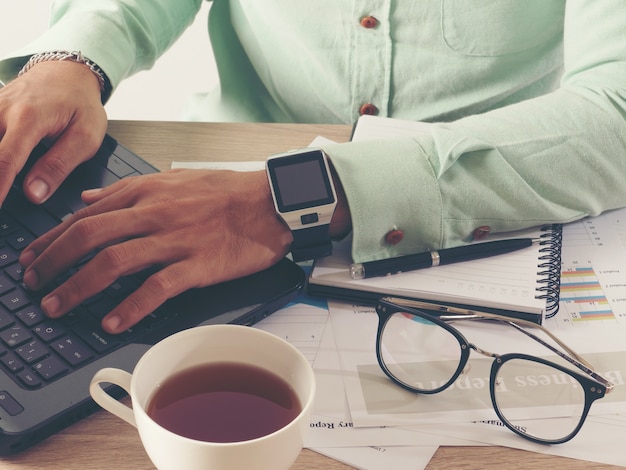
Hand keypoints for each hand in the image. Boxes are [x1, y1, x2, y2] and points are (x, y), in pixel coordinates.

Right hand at [0, 60, 106, 203]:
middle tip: (0, 203)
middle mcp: (2, 111)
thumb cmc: (81, 103)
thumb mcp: (85, 137)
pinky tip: (1, 170)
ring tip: (2, 190)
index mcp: (29, 118)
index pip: (5, 160)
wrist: (68, 71)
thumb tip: (34, 193)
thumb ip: (59, 165)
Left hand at [19, 169, 292, 333]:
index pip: (87, 215)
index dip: (52, 239)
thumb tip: (88, 198)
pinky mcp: (198, 264)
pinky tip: (111, 322)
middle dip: (52, 263)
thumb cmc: (225, 191)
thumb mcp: (172, 179)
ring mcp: (176, 239)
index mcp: (147, 192)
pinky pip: (157, 287)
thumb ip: (127, 189)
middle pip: (90, 237)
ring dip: (79, 287)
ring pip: (114, 261)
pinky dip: (130, 306)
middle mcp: (155, 213)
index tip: (33, 259)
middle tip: (32, 286)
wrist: (270, 201)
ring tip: (57, 307)